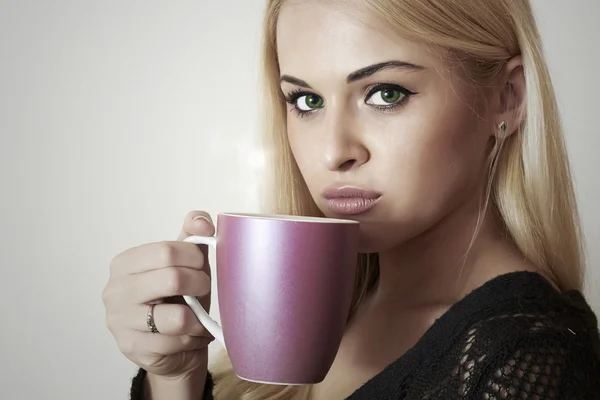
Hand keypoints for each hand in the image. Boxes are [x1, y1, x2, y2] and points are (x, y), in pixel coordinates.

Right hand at [103, 211, 215, 378]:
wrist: (172, 347)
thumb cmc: (178, 299)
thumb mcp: (186, 263)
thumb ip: (192, 235)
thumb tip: (202, 220)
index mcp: (125, 263)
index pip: (166, 251)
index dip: (194, 258)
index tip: (201, 265)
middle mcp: (115, 291)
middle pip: (172, 280)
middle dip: (199, 284)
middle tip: (204, 289)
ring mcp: (120, 322)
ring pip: (177, 317)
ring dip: (198, 318)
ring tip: (199, 316)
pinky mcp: (132, 347)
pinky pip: (176, 342)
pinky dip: (193, 338)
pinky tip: (190, 335)